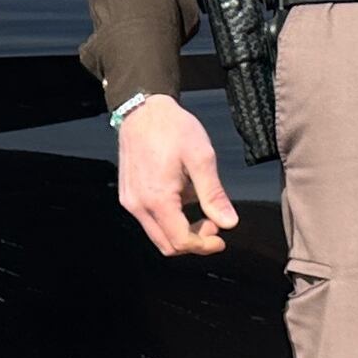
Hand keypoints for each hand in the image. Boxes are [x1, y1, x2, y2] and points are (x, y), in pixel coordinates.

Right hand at [116, 96, 234, 257]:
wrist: (143, 111)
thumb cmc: (172, 128)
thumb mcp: (201, 158)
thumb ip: (214, 194)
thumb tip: (229, 223)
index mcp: (158, 198)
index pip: (181, 241)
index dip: (204, 246)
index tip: (222, 237)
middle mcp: (139, 205)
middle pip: (167, 245)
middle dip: (194, 242)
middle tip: (214, 225)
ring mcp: (131, 202)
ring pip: (158, 235)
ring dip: (181, 231)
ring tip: (200, 208)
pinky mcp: (128, 196)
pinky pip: (150, 220)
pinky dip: (169, 219)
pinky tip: (183, 197)